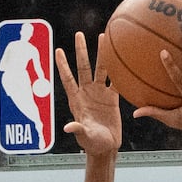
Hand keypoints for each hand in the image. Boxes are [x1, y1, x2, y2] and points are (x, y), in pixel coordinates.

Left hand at [56, 31, 121, 154]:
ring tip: (103, 37)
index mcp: (77, 100)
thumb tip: (68, 127)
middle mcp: (87, 92)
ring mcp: (99, 93)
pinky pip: (116, 81)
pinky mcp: (112, 98)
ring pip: (101, 70)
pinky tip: (122, 57)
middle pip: (84, 67)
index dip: (63, 65)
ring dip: (102, 54)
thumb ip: (78, 129)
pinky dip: (119, 71)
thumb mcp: (84, 136)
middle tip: (80, 34)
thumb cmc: (92, 143)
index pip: (68, 79)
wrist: (106, 147)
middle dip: (82, 51)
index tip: (58, 50)